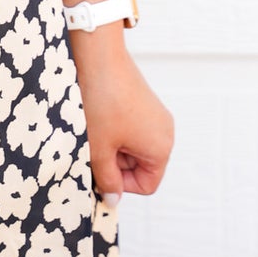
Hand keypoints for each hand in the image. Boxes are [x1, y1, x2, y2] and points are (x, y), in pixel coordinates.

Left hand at [69, 33, 174, 202]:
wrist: (99, 56)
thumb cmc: (101, 102)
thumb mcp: (99, 149)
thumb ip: (107, 179)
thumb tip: (113, 200)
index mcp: (161, 148)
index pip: (146, 185)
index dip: (120, 184)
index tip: (99, 168)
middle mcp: (164, 132)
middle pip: (140, 166)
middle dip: (114, 163)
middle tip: (92, 148)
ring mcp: (155, 115)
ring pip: (132, 147)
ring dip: (111, 146)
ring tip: (93, 131)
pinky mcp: (143, 102)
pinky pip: (130, 128)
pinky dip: (113, 130)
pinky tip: (97, 117)